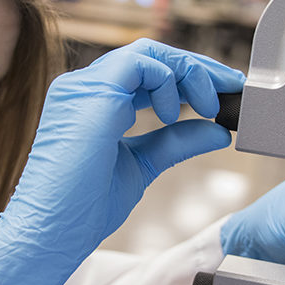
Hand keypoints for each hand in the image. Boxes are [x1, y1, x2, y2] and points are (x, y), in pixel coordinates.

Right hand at [0, 40, 245, 284]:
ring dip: (189, 73)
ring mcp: (83, 86)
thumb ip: (175, 142)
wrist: (52, 232)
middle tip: (232, 89)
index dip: (187, 78)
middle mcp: (84, 87)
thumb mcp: (142, 166)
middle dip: (197, 69)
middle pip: (150, 55)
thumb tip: (217, 131)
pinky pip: (140, 63)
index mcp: (92, 102)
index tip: (222, 96)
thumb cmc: (83, 208)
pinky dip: (168, 82)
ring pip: (148, 52)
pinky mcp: (90, 92)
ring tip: (210, 106)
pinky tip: (175, 114)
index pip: (146, 72)